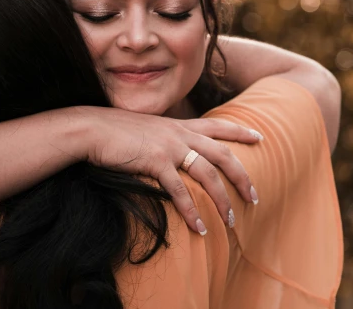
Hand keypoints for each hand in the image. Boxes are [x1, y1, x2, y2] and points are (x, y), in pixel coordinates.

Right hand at [80, 107, 260, 233]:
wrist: (92, 128)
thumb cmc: (116, 131)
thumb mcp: (148, 128)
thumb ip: (165, 136)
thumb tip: (174, 149)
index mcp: (179, 125)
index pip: (218, 125)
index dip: (240, 131)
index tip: (260, 137)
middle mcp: (180, 134)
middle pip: (223, 153)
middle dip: (242, 176)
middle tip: (255, 196)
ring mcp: (169, 147)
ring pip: (208, 174)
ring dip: (221, 199)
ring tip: (230, 220)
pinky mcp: (155, 162)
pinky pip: (180, 190)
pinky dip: (191, 210)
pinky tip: (199, 227)